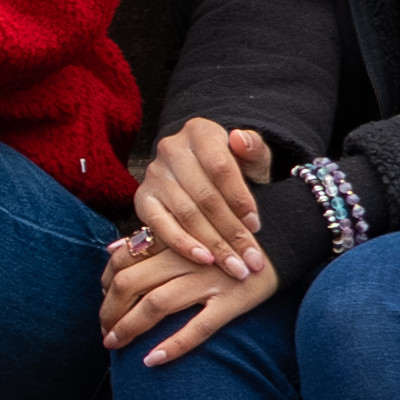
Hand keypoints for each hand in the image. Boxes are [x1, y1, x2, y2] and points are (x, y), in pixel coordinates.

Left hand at [101, 232, 285, 367]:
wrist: (282, 241)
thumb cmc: (227, 242)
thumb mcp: (190, 235)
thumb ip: (153, 243)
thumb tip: (112, 250)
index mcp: (174, 240)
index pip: (124, 260)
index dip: (105, 282)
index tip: (103, 301)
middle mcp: (187, 259)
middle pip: (131, 283)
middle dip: (110, 309)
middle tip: (104, 330)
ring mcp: (209, 281)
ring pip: (155, 304)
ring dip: (128, 327)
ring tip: (114, 344)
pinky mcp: (232, 302)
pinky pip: (197, 327)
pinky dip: (173, 345)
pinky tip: (151, 360)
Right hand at [135, 117, 267, 274]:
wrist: (208, 174)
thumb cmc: (236, 168)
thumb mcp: (252, 157)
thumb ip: (254, 148)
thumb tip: (239, 139)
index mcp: (200, 132)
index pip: (220, 168)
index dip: (240, 199)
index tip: (257, 226)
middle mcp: (171, 149)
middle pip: (205, 196)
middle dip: (231, 232)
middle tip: (252, 260)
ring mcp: (154, 175)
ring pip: (187, 214)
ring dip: (213, 245)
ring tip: (235, 266)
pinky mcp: (143, 199)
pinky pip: (161, 226)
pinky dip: (183, 245)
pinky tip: (204, 260)